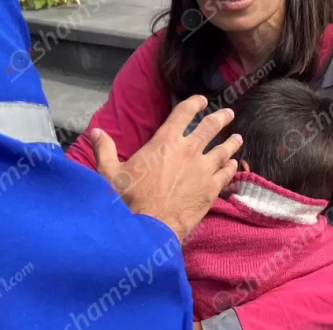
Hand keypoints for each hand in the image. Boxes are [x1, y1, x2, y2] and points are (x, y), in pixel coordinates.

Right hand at [90, 96, 242, 242]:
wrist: (149, 227)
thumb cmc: (128, 199)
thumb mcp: (110, 172)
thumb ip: (104, 150)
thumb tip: (95, 132)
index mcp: (165, 141)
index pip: (183, 113)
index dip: (194, 103)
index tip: (202, 100)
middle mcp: (188, 150)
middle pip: (210, 127)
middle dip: (221, 118)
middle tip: (228, 114)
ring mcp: (203, 169)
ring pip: (223, 150)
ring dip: (231, 142)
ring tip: (237, 138)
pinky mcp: (211, 189)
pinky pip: (226, 173)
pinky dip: (231, 167)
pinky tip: (234, 165)